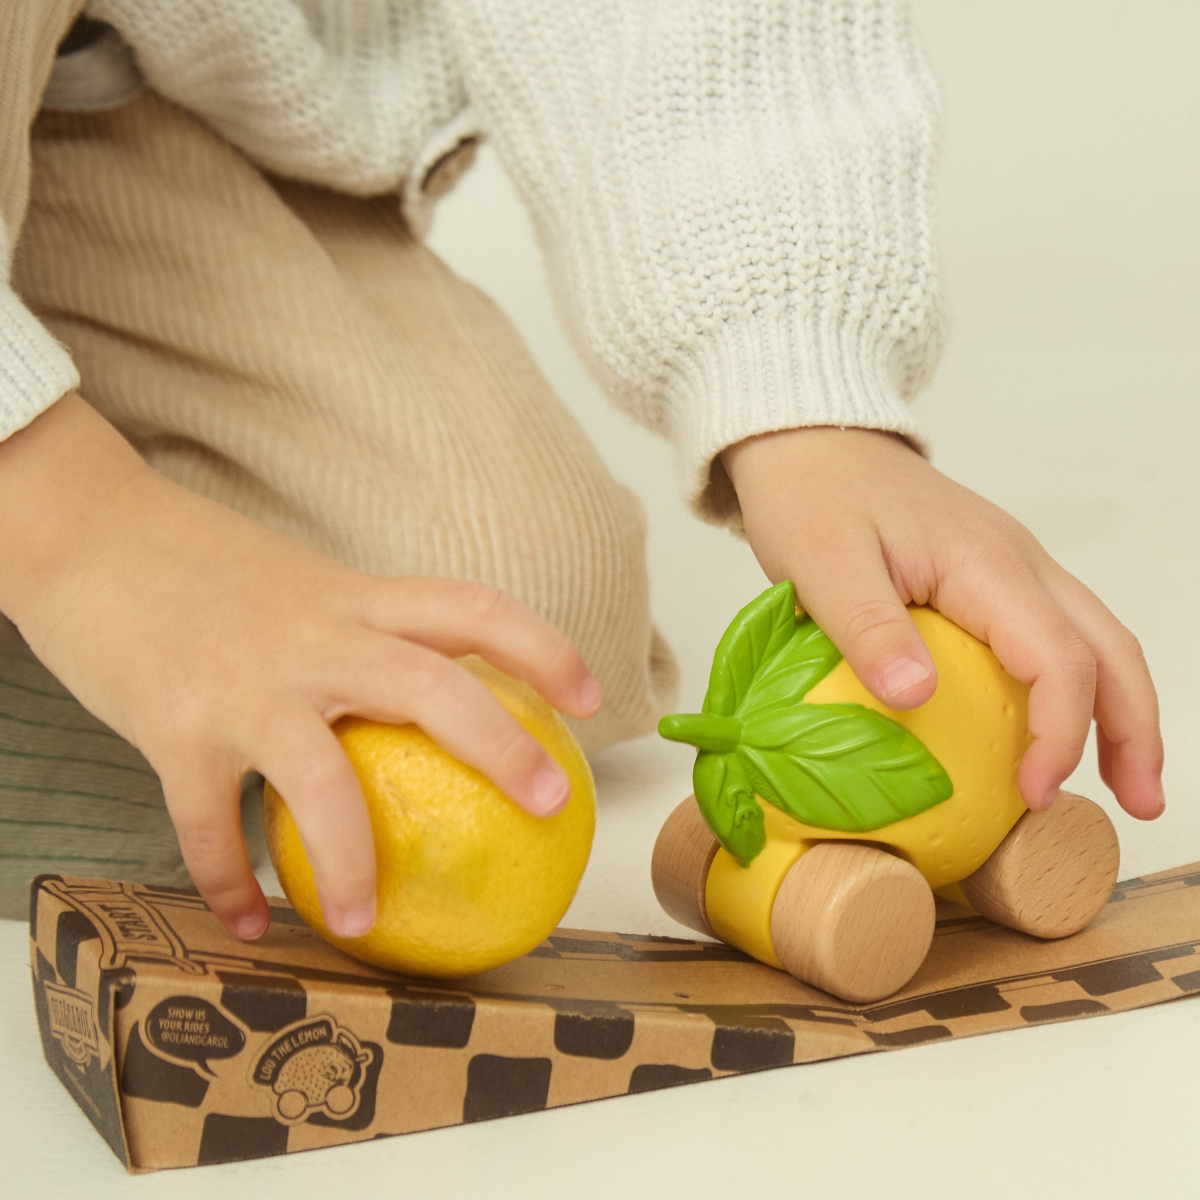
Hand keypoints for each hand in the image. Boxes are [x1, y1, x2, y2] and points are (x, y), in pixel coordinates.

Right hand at [0, 394, 600, 939]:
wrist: (90, 534)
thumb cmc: (202, 567)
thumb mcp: (302, 584)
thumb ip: (359, 633)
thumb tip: (418, 695)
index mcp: (354, 599)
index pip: (472, 609)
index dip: (543, 648)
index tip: (592, 695)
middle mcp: (316, 639)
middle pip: (432, 687)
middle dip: (501, 746)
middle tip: (550, 804)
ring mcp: (247, 686)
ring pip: (321, 780)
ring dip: (350, 859)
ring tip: (369, 918)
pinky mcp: (175, 728)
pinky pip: (208, 824)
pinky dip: (227, 882)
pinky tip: (247, 924)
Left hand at [722, 426, 1163, 820]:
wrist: (811, 443)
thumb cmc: (812, 496)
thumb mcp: (820, 563)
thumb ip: (867, 628)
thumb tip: (914, 698)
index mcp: (985, 563)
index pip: (1057, 655)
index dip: (1059, 731)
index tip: (1034, 791)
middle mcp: (1018, 562)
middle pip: (1108, 648)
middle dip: (1134, 729)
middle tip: (1140, 803)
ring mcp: (1011, 567)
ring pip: (1094, 639)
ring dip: (1118, 710)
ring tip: (1124, 782)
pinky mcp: (991, 578)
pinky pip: (1054, 634)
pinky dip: (1073, 688)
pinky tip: (1051, 729)